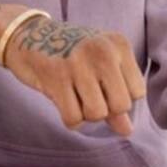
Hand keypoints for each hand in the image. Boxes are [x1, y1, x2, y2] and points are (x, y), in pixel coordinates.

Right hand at [3, 14, 146, 135]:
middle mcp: (102, 50)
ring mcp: (79, 63)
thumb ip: (116, 96)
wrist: (28, 34)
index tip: (104, 87)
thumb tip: (127, 131)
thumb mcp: (100, 66)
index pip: (137, 92)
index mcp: (118, 44)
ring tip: (76, 96)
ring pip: (97, 114)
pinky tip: (63, 101)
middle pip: (120, 105)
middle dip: (106, 110)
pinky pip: (73, 118)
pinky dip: (70, 118)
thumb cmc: (71, 53)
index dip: (121, 98)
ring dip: (86, 114)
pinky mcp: (55, 77)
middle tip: (89, 95)